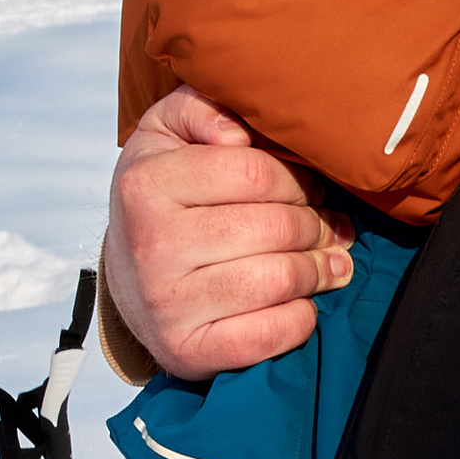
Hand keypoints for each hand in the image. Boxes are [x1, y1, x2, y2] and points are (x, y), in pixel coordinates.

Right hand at [105, 88, 352, 380]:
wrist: (128, 279)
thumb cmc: (164, 197)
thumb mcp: (167, 132)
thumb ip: (201, 106)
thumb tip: (237, 133)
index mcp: (146, 184)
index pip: (255, 172)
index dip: (298, 179)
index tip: (310, 187)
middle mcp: (150, 245)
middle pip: (276, 228)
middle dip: (316, 225)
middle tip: (329, 226)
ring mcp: (166, 304)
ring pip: (280, 280)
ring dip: (319, 270)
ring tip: (331, 262)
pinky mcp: (185, 352)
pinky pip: (269, 335)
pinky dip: (302, 318)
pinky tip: (303, 301)